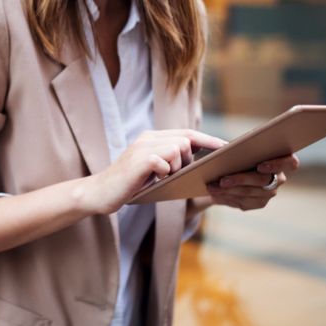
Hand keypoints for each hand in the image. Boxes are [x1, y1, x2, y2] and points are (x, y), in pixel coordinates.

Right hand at [86, 129, 227, 214]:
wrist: (100, 192)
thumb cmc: (128, 184)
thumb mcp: (151, 168)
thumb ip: (168, 159)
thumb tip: (194, 161)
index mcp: (152, 137)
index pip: (186, 132)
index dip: (207, 139)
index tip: (225, 146)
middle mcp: (148, 137)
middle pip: (186, 139)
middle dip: (189, 159)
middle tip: (175, 174)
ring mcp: (143, 147)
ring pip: (178, 148)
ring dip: (177, 167)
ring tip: (162, 177)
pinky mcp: (139, 160)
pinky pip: (165, 162)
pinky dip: (165, 173)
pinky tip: (154, 179)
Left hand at [206, 154, 298, 211]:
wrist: (235, 169)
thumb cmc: (243, 152)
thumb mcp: (245, 147)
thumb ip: (243, 147)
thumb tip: (227, 149)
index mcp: (282, 160)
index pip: (291, 162)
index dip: (277, 164)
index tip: (260, 166)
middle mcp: (279, 179)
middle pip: (261, 181)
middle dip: (239, 180)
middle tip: (221, 180)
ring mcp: (270, 193)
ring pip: (248, 193)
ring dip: (227, 190)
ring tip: (211, 187)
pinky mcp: (259, 203)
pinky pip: (243, 202)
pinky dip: (227, 198)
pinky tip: (215, 195)